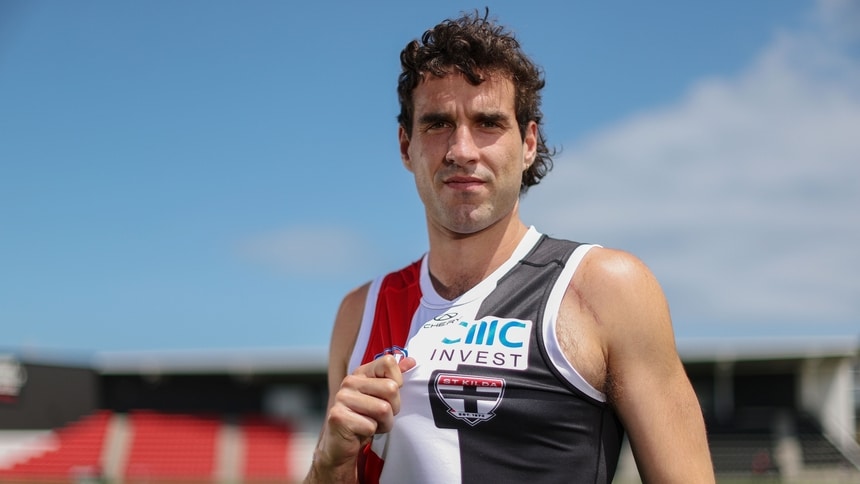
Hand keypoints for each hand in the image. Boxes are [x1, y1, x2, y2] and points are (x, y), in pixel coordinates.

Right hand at [315, 355, 416, 469]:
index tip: (389, 395)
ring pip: (383, 409)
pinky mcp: (338, 417)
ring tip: (373, 424)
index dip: (397, 381)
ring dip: (384, 423)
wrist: (341, 445)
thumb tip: (412, 361)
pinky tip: (362, 432)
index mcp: (361, 373)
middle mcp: (349, 382)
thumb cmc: (365, 419)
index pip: (388, 362)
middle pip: (391, 388)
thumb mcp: (381, 396)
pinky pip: (371, 425)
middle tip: (381, 416)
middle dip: (394, 408)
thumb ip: (394, 377)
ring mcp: (342, 398)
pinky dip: (372, 432)